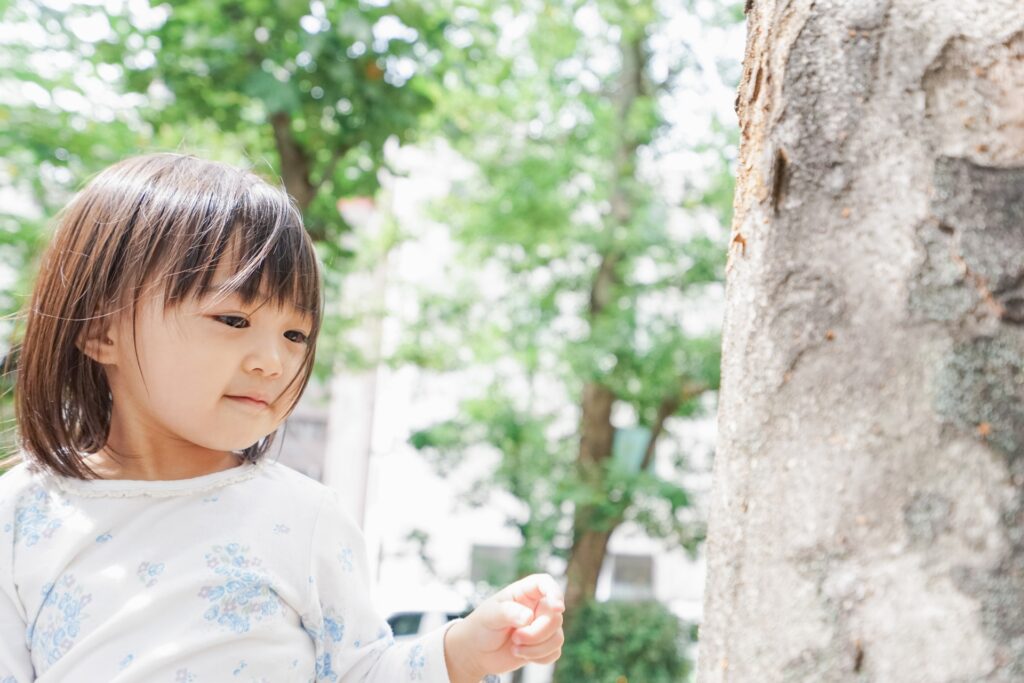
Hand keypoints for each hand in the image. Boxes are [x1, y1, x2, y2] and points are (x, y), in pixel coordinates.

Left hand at [444, 573, 564, 681]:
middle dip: (537, 633)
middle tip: (515, 638)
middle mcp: (537, 607)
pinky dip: (539, 657)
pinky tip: (521, 655)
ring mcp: (542, 626)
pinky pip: (554, 652)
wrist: (477, 651)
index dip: (555, 592)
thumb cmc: (482, 627)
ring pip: (557, 637)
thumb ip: (508, 612)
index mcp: (524, 593)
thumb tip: (528, 617)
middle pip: (555, 617)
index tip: (557, 608)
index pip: (546, 583)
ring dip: (536, 648)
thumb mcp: (490, 616)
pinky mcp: (543, 645)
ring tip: (515, 648)